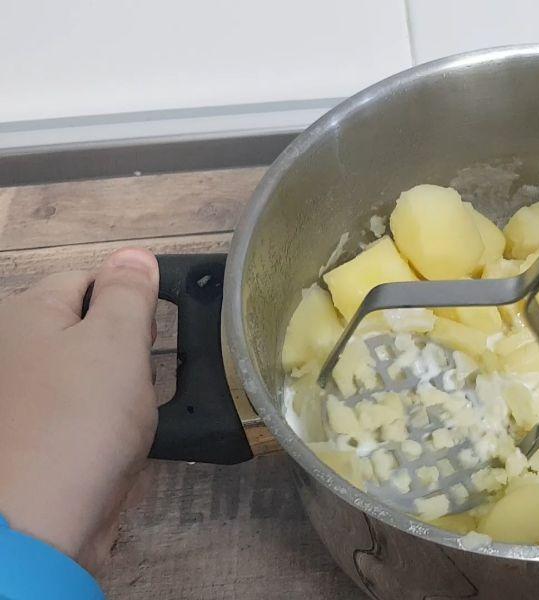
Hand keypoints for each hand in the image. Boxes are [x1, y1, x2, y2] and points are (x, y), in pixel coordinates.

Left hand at [0, 248, 158, 571]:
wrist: (37, 524)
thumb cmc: (77, 422)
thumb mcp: (116, 341)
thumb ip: (129, 292)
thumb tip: (135, 255)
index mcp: (27, 314)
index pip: (88, 278)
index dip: (129, 298)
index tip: (154, 331)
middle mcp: (14, 350)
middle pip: (86, 328)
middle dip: (125, 348)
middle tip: (143, 375)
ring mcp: (22, 400)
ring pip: (88, 376)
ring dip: (119, 392)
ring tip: (131, 417)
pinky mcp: (35, 443)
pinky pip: (82, 419)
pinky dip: (104, 428)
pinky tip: (116, 445)